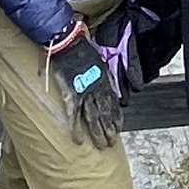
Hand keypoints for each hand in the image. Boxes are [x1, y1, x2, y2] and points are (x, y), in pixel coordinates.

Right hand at [46, 24, 123, 146]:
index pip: (113, 102)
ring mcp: (85, 93)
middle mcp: (97, 89)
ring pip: (94, 118)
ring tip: (101, 147)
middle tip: (111, 144)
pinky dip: (75, 129)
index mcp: (103, 80)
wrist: (69, 42)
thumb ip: (100, 68)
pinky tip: (77, 140)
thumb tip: (104, 75)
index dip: (116, 116)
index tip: (119, 127)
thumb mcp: (97, 56)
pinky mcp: (72, 94)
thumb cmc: (80, 46)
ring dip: (98, 133)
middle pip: (105, 113)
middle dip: (109, 129)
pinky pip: (74, 116)